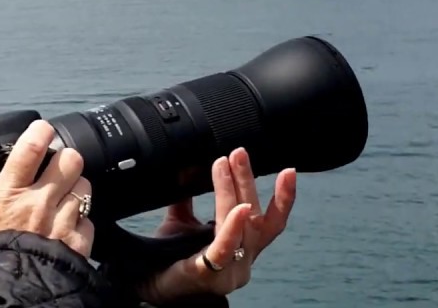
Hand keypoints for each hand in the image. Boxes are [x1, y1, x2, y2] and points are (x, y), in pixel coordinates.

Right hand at [0, 120, 94, 257]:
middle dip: (65, 161)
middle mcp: (38, 202)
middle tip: (56, 170)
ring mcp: (62, 221)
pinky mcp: (79, 242)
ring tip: (63, 200)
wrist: (5, 300)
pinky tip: (67, 228)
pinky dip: (82, 221)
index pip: (31, 147)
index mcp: (8, 193)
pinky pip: (91, 219)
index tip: (42, 130)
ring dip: (77, 189)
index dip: (41, 131)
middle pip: (70, 159)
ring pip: (86, 186)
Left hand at [136, 148, 295, 303]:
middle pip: (256, 217)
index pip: (271, 221)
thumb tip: (188, 165)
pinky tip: (238, 209)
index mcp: (243, 246)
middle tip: (238, 152)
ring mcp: (230, 270)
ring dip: (233, 192)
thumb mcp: (183, 222)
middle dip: (248, 181)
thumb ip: (189, 198)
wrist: (148, 284)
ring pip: (241, 227)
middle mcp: (243, 259)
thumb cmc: (171, 257)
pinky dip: (232, 227)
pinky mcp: (209, 275)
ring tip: (225, 165)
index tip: (289, 169)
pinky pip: (224, 250)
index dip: (284, 198)